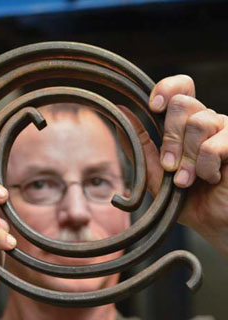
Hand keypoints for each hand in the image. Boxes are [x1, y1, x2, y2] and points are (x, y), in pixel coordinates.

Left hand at [124, 74, 227, 256]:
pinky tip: (210, 179)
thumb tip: (121, 111)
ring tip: (186, 180)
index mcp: (186, 125)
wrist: (212, 222)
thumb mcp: (153, 170)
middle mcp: (207, 121)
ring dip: (187, 158)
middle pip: (182, 103)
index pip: (180, 87)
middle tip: (170, 166)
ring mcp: (226, 131)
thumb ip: (139, 142)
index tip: (154, 107)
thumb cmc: (185, 197)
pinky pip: (216, 143)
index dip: (166, 89)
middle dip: (170, 138)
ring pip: (199, 122)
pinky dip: (205, 166)